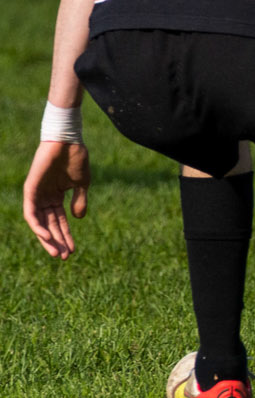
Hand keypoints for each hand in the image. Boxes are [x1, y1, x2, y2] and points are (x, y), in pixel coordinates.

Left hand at [24, 137, 89, 259]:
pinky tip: (47, 236)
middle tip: (64, 257)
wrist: (68, 140)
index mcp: (56, 197)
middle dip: (56, 242)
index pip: (59, 222)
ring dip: (46, 239)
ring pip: (38, 223)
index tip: (73, 251)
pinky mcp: (30, 190)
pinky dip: (38, 226)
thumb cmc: (76, 158)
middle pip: (48, 226)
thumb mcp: (82, 183)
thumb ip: (80, 200)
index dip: (66, 236)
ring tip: (57, 252)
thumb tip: (78, 218)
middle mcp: (44, 198)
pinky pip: (31, 213)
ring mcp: (36, 194)